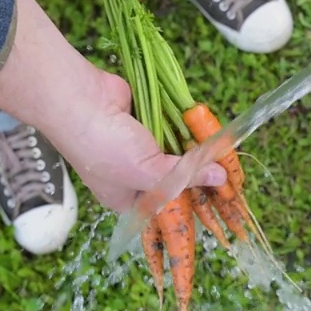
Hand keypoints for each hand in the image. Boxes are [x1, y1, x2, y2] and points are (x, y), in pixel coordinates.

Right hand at [0, 0, 225, 210]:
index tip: (222, 203)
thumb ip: (185, 177)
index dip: (193, 206)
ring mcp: (140, 145)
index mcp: (128, 199)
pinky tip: (209, 128)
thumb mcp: (148, 172)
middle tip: (232, 177)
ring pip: (177, 152)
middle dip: (200, 176)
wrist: (78, 100)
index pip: (167, 210)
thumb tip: (220, 178)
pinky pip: (174, 127)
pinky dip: (188, 127)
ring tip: (229, 153)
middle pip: (176, 179)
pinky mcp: (147, 119)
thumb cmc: (103, 147)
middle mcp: (134, 175)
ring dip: (198, 150)